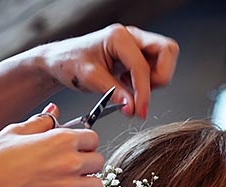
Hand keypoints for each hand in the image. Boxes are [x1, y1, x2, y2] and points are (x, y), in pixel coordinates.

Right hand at [0, 106, 103, 186]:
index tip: (75, 147)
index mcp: (61, 139)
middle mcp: (70, 162)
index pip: (93, 138)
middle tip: (70, 166)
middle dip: (88, 163)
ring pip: (97, 186)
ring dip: (85, 184)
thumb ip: (41, 122)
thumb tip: (55, 111)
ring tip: (66, 182)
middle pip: (100, 162)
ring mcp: (69, 186)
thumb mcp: (16, 131)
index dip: (84, 143)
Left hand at [35, 24, 179, 118]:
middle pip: (166, 51)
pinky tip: (128, 83)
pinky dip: (148, 79)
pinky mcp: (136, 54)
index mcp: (118, 37)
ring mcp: (135, 44)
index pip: (143, 66)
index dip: (144, 91)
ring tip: (132, 87)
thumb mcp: (90, 79)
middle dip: (160, 76)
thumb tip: (133, 108)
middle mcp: (130, 36)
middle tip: (144, 92)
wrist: (59, 60)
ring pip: (164, 58)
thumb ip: (115, 94)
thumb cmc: (69, 62)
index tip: (139, 110)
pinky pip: (156, 66)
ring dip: (155, 78)